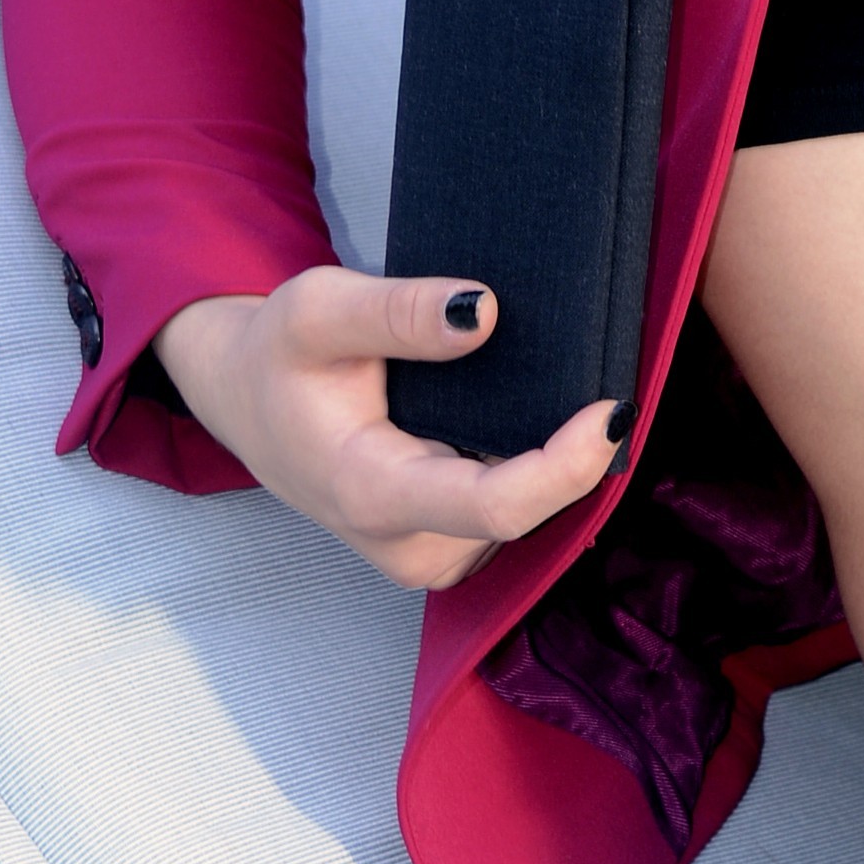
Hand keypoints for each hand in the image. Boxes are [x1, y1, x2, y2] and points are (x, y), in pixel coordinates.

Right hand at [154, 266, 630, 590]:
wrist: (251, 402)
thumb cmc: (280, 356)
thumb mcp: (317, 309)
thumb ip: (398, 311)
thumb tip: (485, 312)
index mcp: (371, 494)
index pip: (495, 505)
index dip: (565, 465)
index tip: (612, 409)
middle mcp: (407, 546)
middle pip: (525, 512)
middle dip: (572, 449)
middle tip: (603, 369)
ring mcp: (429, 555)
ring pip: (527, 513)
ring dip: (554, 456)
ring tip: (561, 383)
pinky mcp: (447, 544)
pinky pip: (515, 509)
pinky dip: (534, 463)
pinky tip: (534, 414)